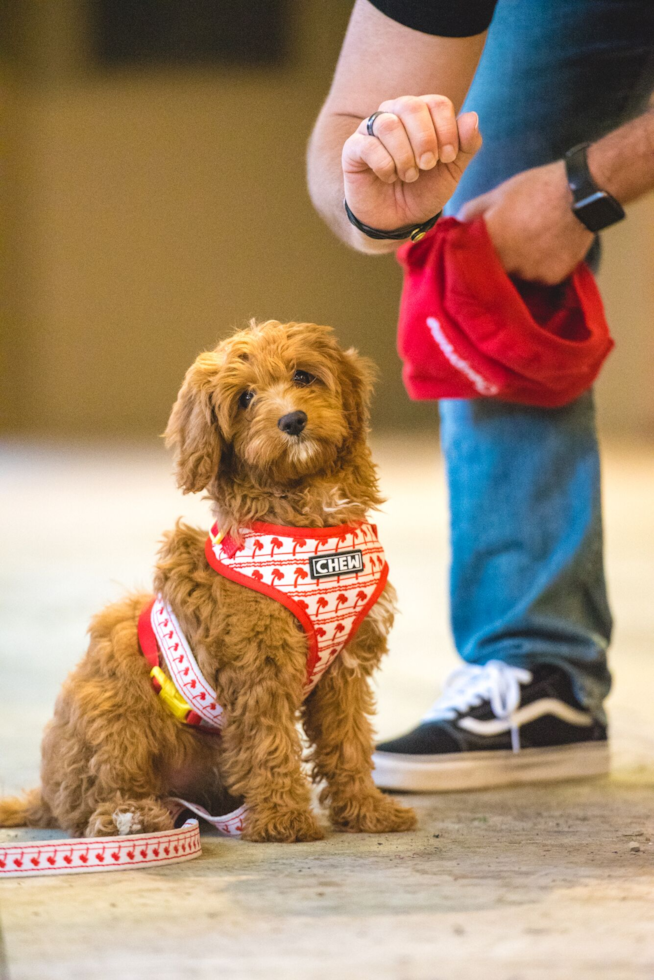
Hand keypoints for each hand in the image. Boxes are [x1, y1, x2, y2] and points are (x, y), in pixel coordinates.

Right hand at [342, 95, 481, 231]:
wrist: (397, 220)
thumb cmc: (423, 190)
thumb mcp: (451, 171)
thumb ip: (466, 146)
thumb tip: (472, 117)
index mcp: (422, 114)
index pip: (437, 103)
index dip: (447, 130)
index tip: (448, 158)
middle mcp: (395, 114)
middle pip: (411, 106)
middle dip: (426, 139)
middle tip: (428, 165)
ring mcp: (371, 130)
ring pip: (388, 124)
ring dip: (404, 155)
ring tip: (409, 176)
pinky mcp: (353, 148)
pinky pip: (368, 146)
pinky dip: (385, 165)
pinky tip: (389, 177)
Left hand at [458, 160, 594, 284]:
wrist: (582, 193)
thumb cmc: (535, 189)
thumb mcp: (497, 194)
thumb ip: (470, 213)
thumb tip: (454, 226)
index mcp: (490, 245)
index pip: (469, 265)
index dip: (471, 262)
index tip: (473, 257)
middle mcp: (508, 265)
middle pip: (494, 275)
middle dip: (496, 265)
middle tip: (507, 248)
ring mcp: (531, 274)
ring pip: (517, 278)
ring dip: (519, 267)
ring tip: (530, 246)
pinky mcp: (551, 279)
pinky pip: (539, 279)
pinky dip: (540, 269)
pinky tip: (547, 250)